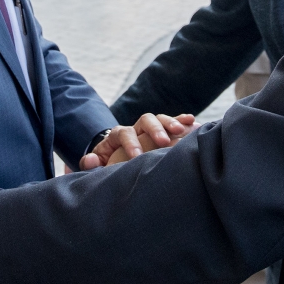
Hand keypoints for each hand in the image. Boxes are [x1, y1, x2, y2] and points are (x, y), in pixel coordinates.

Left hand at [79, 113, 195, 170]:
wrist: (116, 156)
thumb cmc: (108, 164)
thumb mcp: (97, 164)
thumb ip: (91, 163)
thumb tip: (90, 159)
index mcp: (118, 134)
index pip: (124, 133)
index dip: (130, 143)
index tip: (137, 157)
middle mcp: (136, 127)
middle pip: (145, 120)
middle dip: (155, 130)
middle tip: (163, 142)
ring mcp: (150, 127)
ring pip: (161, 119)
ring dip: (171, 123)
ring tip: (182, 131)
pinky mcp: (162, 130)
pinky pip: (173, 122)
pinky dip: (182, 120)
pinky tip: (193, 121)